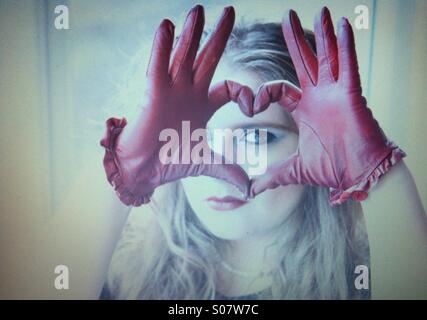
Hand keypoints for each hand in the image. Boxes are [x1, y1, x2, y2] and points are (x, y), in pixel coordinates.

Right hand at [100, 5, 253, 205]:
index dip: (244, 93)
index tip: (255, 107)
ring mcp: (171, 90)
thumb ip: (229, 170)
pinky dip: (161, 47)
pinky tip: (166, 26)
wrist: (144, 172)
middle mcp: (189, 92)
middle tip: (230, 11)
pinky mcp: (153, 94)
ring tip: (199, 10)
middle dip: (218, 36)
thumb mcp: (207, 164)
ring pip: (183, 56)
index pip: (230, 88)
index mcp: (204, 105)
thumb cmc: (171, 162)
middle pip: (207, 59)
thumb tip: (250, 189)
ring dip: (191, 33)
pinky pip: (158, 67)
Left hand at [250, 7, 405, 204]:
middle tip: (287, 15)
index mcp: (304, 109)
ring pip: (328, 57)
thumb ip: (270, 178)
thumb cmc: (331, 170)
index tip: (249, 105)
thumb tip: (248, 192)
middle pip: (305, 61)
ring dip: (324, 34)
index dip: (262, 93)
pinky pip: (349, 66)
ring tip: (322, 9)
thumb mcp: (293, 171)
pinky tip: (343, 26)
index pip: (279, 89)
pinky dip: (346, 47)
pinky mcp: (352, 95)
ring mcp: (336, 93)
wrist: (357, 177)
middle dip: (296, 39)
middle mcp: (319, 96)